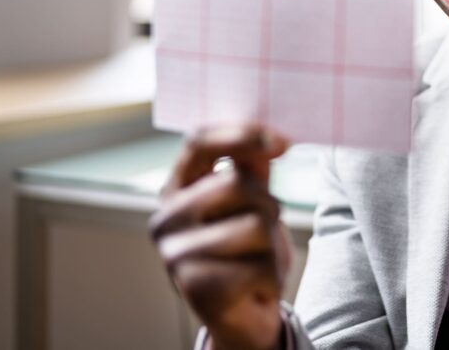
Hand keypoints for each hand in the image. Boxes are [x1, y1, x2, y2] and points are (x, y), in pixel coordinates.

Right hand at [150, 126, 290, 349]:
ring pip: (255, 225)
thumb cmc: (247, 249)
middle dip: (268, 205)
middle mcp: (166, 220)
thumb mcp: (251, 199)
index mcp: (176, 190)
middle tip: (263, 232)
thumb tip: (273, 139)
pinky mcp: (197, 289)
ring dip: (274, 245)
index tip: (282, 141)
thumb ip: (254, 164)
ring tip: (258, 261)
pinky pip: (261, 264)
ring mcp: (175, 256)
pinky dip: (273, 276)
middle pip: (235, 183)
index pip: (198, 142)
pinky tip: (257, 286)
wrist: (243, 314)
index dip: (241, 134)